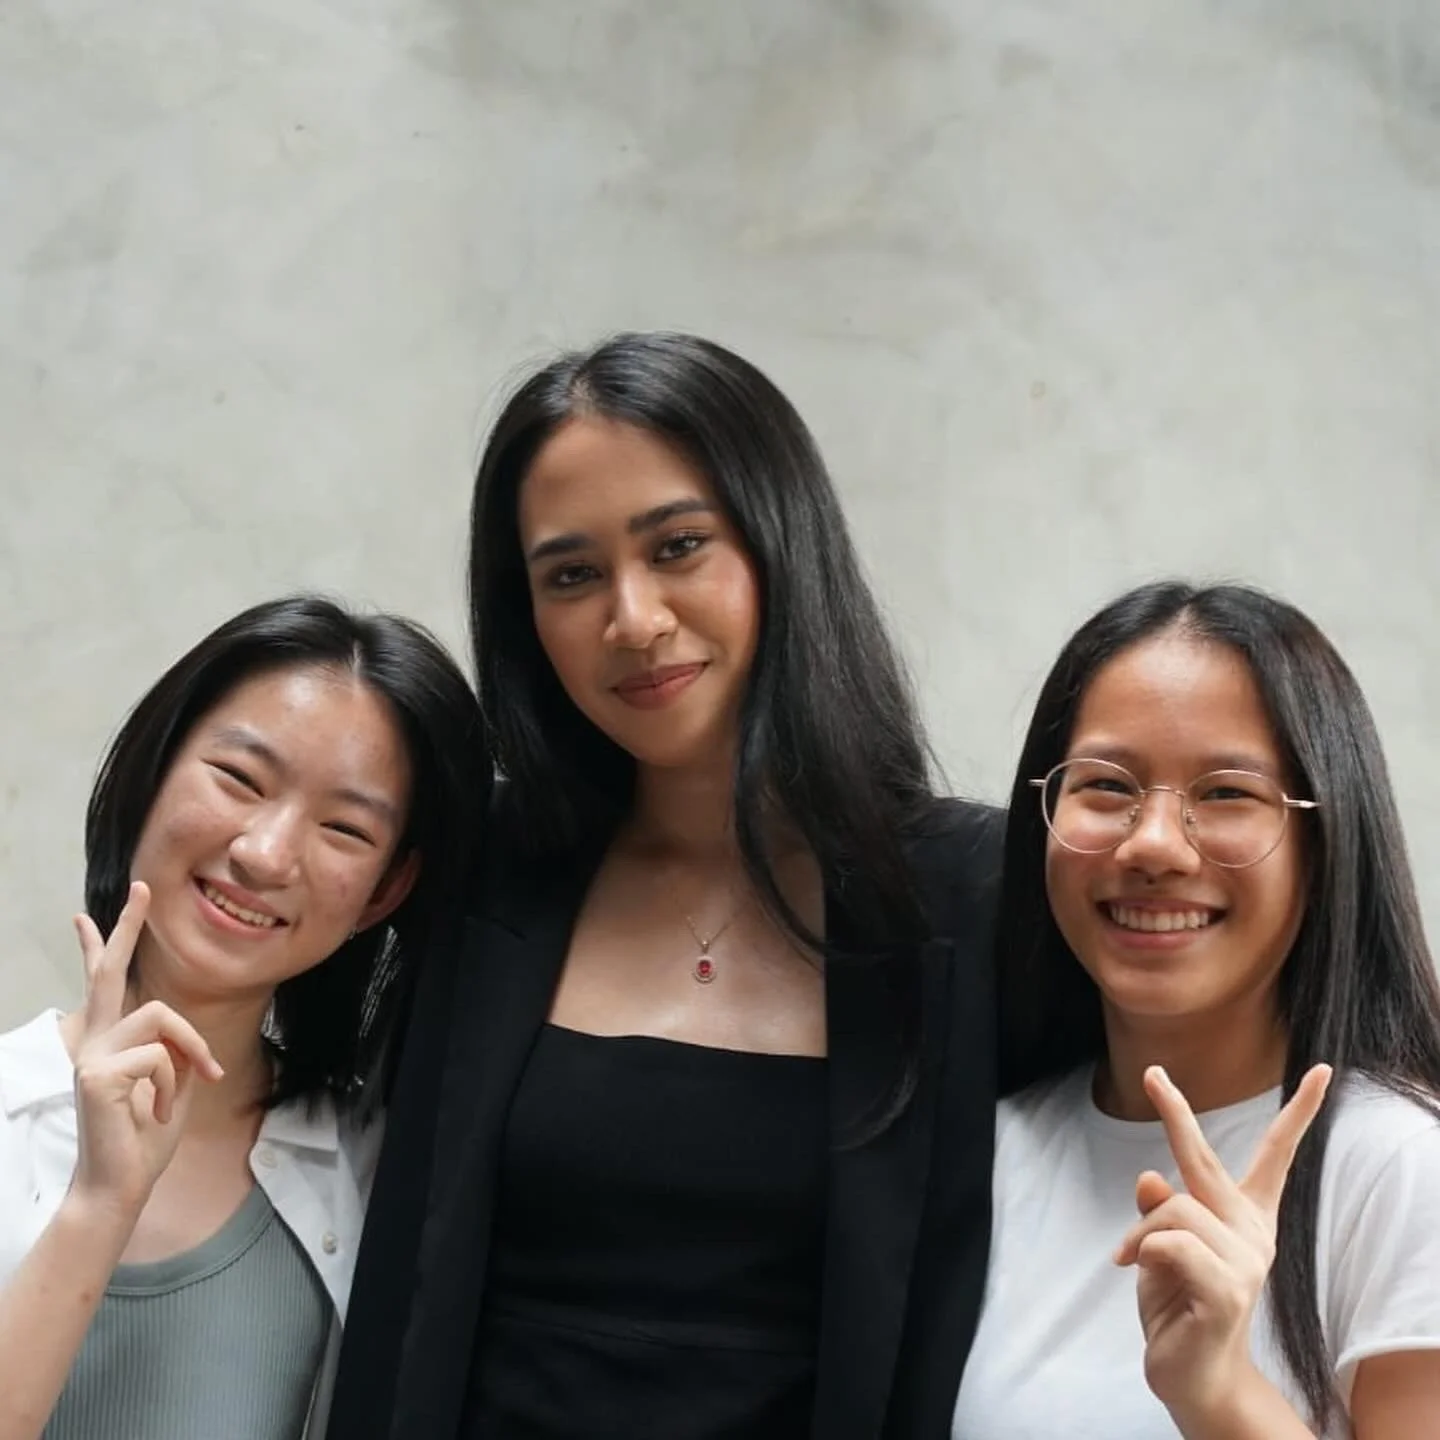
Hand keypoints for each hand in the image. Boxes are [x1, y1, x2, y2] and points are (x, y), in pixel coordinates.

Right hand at [67, 883, 223, 1216]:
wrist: (120, 1186)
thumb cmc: (144, 1141)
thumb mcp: (171, 1086)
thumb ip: (173, 1051)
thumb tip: (177, 1030)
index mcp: (108, 1042)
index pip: (103, 986)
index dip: (100, 949)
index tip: (86, 915)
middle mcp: (93, 1042)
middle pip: (110, 974)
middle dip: (127, 928)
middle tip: (142, 888)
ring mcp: (90, 1056)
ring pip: (160, 1017)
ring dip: (187, 1052)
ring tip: (179, 1091)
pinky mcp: (96, 1075)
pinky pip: (159, 1056)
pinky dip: (171, 1084)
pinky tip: (151, 1113)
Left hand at [1114, 1063, 1331, 1424]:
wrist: (1191, 1374)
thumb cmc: (1177, 1303)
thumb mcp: (1160, 1247)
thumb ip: (1160, 1210)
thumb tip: (1149, 1176)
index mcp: (1244, 1216)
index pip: (1276, 1156)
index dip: (1299, 1112)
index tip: (1322, 1070)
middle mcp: (1252, 1232)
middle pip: (1206, 1160)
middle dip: (1177, 1111)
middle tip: (1154, 1072)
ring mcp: (1246, 1261)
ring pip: (1171, 1208)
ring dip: (1141, 1233)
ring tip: (1136, 1263)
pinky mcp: (1228, 1289)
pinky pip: (1171, 1243)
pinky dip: (1144, 1249)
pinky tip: (1139, 1271)